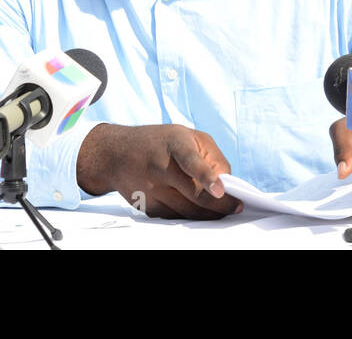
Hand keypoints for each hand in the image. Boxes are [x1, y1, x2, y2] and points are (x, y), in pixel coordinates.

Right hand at [77, 123, 241, 219]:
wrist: (115, 154)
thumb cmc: (160, 142)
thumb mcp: (186, 135)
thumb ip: (210, 156)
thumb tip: (226, 183)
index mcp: (174, 144)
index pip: (190, 161)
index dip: (206, 177)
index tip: (219, 191)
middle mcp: (161, 168)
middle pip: (194, 195)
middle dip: (219, 205)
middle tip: (235, 208)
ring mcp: (152, 191)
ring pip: (187, 212)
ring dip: (208, 214)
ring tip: (223, 210)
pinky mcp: (147, 207)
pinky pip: (176, 217)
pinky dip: (190, 215)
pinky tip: (198, 210)